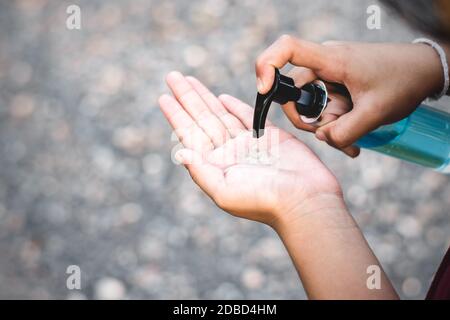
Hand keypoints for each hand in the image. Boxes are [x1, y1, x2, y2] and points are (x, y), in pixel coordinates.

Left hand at [159, 72, 397, 298]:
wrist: (305, 200)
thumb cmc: (265, 200)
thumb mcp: (224, 190)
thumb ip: (201, 170)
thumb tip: (180, 152)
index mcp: (216, 165)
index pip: (191, 134)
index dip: (176, 115)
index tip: (163, 97)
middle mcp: (229, 153)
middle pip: (203, 118)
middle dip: (187, 97)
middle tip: (172, 76)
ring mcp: (249, 144)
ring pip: (222, 114)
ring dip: (206, 97)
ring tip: (190, 81)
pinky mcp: (270, 137)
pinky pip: (248, 117)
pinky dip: (235, 107)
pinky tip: (222, 97)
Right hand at [255, 35, 443, 154]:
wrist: (425, 70)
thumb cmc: (403, 81)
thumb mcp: (375, 112)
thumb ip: (344, 132)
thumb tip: (321, 138)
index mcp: (331, 59)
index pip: (286, 49)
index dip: (267, 66)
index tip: (264, 90)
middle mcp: (324, 63)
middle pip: (295, 92)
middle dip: (310, 119)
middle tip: (333, 133)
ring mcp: (330, 74)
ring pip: (311, 104)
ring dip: (328, 125)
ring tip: (353, 137)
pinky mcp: (336, 83)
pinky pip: (324, 106)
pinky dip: (334, 123)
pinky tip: (352, 135)